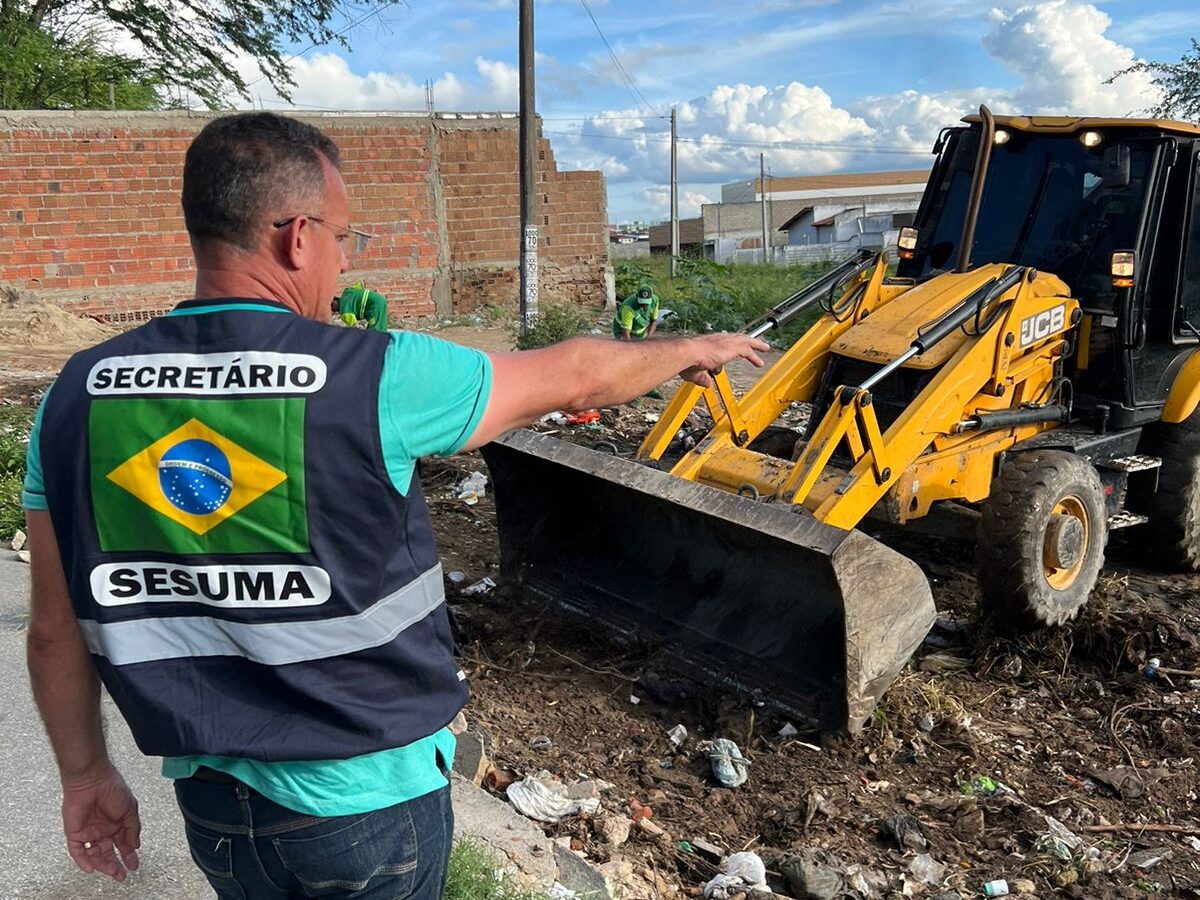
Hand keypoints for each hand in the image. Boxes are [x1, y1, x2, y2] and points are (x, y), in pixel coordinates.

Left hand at [62, 764, 140, 880]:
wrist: (91, 781)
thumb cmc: (112, 788)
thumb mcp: (130, 810)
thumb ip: (133, 829)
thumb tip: (135, 844)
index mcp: (117, 822)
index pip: (122, 843)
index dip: (129, 854)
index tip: (134, 864)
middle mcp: (102, 829)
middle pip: (108, 852)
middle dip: (116, 864)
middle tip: (121, 874)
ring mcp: (88, 832)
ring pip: (94, 854)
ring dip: (103, 864)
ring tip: (112, 871)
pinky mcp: (74, 833)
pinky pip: (77, 851)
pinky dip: (83, 861)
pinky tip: (91, 868)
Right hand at [679, 333, 769, 387]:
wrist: (688, 353)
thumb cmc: (687, 361)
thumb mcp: (695, 372)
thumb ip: (703, 378)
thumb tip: (707, 384)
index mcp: (708, 344)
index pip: (723, 343)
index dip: (730, 346)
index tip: (734, 348)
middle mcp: (718, 339)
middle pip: (737, 338)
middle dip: (746, 341)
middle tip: (755, 344)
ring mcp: (726, 342)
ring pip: (746, 340)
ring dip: (756, 344)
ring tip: (765, 347)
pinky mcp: (732, 347)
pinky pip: (748, 348)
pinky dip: (756, 352)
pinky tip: (761, 357)